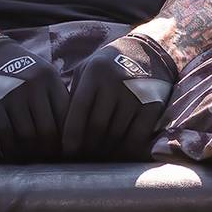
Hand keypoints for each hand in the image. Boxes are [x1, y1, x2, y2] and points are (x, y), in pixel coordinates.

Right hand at [0, 33, 67, 160]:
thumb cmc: (19, 68)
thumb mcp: (43, 74)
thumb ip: (56, 98)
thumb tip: (71, 131)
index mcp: (50, 79)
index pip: (65, 116)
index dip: (67, 138)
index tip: (66, 151)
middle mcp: (33, 86)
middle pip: (47, 131)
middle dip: (50, 151)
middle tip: (49, 161)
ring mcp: (11, 95)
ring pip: (27, 136)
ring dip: (30, 153)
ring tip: (33, 160)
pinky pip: (5, 134)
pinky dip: (10, 149)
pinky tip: (13, 154)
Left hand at [61, 34, 178, 161]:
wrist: (149, 51)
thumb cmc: (110, 65)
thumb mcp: (88, 69)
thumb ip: (74, 93)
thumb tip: (59, 127)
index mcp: (95, 74)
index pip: (79, 111)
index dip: (71, 136)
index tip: (67, 152)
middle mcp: (116, 83)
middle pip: (97, 127)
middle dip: (87, 147)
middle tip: (82, 159)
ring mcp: (137, 95)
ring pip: (116, 134)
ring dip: (106, 152)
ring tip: (98, 160)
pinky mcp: (153, 106)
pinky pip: (137, 136)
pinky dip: (127, 151)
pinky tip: (119, 156)